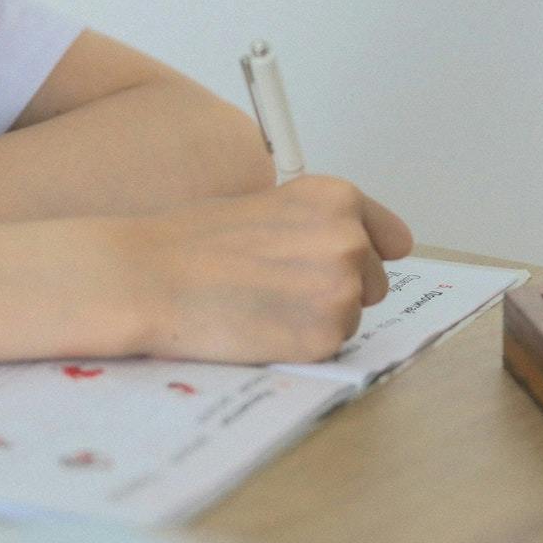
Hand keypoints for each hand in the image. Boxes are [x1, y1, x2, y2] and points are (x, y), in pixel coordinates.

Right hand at [122, 174, 414, 364]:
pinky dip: (301, 342)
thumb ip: (320, 222)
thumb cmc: (194, 241)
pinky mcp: (326, 336)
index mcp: (336, 198)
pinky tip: (261, 324)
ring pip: (352, 315)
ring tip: (262, 301)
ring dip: (317, 315)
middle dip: (334, 286)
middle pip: (373, 281)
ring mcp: (341, 290)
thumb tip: (371, 247)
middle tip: (274, 282)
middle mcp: (350, 240)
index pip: (390, 237)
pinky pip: (331, 345)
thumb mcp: (269, 205)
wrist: (151, 276)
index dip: (365, 253)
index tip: (342, 262)